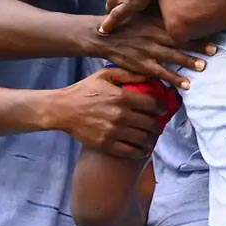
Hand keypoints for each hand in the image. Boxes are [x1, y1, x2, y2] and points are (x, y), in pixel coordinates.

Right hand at [49, 68, 165, 157]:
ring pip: (142, 138)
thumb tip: (149, 74)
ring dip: (150, 138)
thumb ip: (128, 73)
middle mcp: (119, 115)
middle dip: (157, 123)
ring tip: (151, 136)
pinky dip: (140, 151)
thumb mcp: (104, 75)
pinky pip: (130, 151)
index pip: (151, 104)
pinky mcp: (106, 144)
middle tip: (158, 124)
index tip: (163, 109)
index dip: (161, 107)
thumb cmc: (84, 90)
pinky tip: (143, 149)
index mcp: (121, 97)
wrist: (62, 110)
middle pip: (149, 122)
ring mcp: (113, 132)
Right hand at [87, 13, 215, 89]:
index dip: (195, 31)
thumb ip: (160, 15)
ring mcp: (147, 50)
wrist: (102, 36)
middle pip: (179, 40)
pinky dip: (174, 78)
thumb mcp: (142, 14)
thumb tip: (180, 11)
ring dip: (188, 62)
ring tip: (203, 67)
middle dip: (197, 46)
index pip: (179, 26)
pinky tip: (186, 84)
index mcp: (155, 23)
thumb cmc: (125, 24)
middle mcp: (153, 35)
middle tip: (214, 50)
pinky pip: (161, 73)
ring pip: (172, 56)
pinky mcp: (141, 64)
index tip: (212, 33)